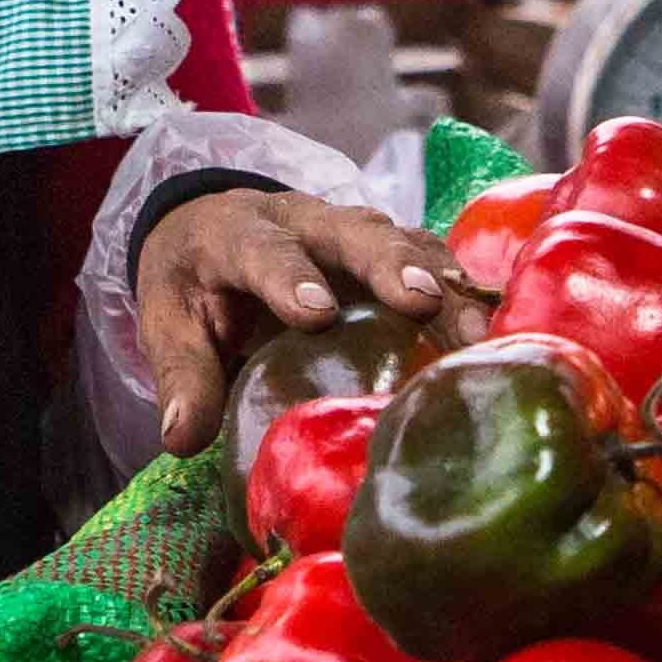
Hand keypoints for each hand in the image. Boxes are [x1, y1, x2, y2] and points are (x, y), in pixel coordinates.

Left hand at [140, 185, 460, 452]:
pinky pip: (432, 261)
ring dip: (443, 285)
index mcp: (237, 233)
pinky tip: (493, 333)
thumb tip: (181, 439)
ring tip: (478, 333)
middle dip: (389, 264)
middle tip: (423, 302)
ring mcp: (352, 232)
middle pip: (353, 231)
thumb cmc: (194, 284)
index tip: (316, 314)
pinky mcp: (389, 250)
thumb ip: (183, 375)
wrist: (213, 229)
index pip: (263, 250)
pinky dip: (463, 293)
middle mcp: (303, 221)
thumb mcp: (168, 322)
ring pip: (404, 242)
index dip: (289, 277)